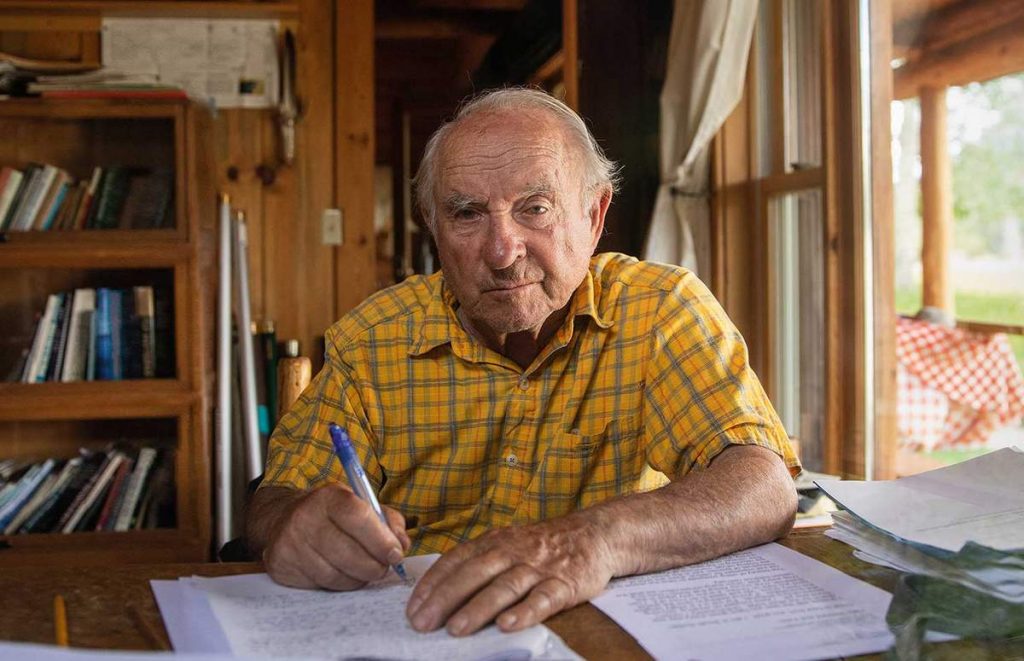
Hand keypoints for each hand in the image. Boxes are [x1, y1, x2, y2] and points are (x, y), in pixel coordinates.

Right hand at [261, 484, 409, 590]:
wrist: (283, 520)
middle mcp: (305, 518)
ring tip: (365, 571)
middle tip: (383, 568)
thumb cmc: (331, 514)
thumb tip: (402, 544)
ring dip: (358, 578)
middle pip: (348, 553)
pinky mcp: (282, 566)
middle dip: (374, 566)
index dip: (381, 540)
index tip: (396, 554)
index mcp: (329, 497)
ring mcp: (291, 543)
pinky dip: (339, 584)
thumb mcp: (360, 505)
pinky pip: (320, 585)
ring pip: (335, 575)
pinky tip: (343, 573)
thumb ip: (387, 521)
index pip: (358, 517)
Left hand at [406, 515, 614, 635]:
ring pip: (504, 587)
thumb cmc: (542, 545)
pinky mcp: (564, 584)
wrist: (593, 534)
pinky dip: (524, 613)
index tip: (413, 608)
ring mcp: (538, 568)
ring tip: (456, 629)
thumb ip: (478, 562)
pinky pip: (542, 599)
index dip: (432, 584)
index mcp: (494, 542)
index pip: (456, 560)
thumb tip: (439, 592)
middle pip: (474, 574)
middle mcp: (512, 552)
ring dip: (478, 608)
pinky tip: (507, 626)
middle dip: (445, 599)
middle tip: (423, 623)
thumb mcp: (507, 543)